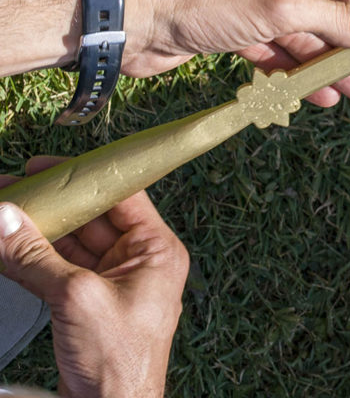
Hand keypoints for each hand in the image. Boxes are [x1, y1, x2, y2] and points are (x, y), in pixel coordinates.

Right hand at [0, 157, 188, 397]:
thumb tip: (5, 219)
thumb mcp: (75, 298)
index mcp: (156, 250)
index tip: (47, 166)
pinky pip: (59, 269)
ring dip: (36, 231)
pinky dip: (32, 259)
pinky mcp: (90, 303)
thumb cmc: (119, 361)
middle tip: (12, 188)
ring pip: (71, 243)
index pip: (123, 196)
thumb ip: (36, 257)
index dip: (86, 177)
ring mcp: (114, 283)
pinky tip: (6, 247)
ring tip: (3, 212)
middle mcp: (139, 261)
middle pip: (92, 218)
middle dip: (51, 204)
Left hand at [121, 0, 349, 105]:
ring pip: (304, 33)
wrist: (130, 24)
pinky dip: (297, 70)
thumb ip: (340, 20)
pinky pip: (277, 47)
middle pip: (328, 9)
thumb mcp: (281, 8)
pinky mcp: (234, 23)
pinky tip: (319, 93)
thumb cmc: (201, 0)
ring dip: (330, 65)